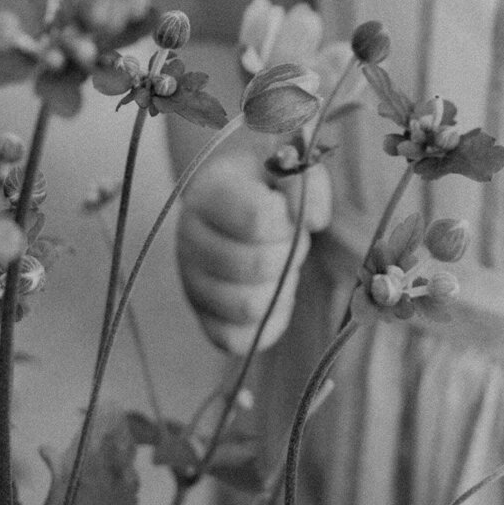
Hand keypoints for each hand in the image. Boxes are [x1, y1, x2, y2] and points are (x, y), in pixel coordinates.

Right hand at [176, 149, 330, 354]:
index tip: (287, 209)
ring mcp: (193, 282)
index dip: (288, 219)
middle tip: (288, 238)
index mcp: (208, 195)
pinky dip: (268, 322)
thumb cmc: (266, 181)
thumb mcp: (287, 163)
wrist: (234, 196)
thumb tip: (313, 220)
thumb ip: (307, 182)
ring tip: (280, 263)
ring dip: (281, 287)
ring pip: (248, 308)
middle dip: (289, 253)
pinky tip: (278, 293)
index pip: (258, 219)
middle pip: (257, 266)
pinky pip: (236, 340)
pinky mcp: (203, 316)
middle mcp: (190, 241)